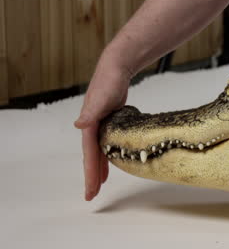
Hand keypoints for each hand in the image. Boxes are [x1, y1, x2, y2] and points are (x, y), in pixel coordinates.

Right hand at [74, 59, 130, 200]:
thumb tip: (78, 126)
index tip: (90, 191)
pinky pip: (107, 144)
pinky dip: (108, 154)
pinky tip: (112, 161)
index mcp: (89, 126)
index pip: (89, 155)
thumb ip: (90, 112)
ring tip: (99, 185)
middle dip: (92, 176)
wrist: (116, 69)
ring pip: (99, 152)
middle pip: (92, 157)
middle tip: (92, 195)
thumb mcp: (101, 98)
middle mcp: (92, 128)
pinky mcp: (110, 122)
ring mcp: (100, 125)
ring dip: (99, 168)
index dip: (90, 174)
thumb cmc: (108, 82)